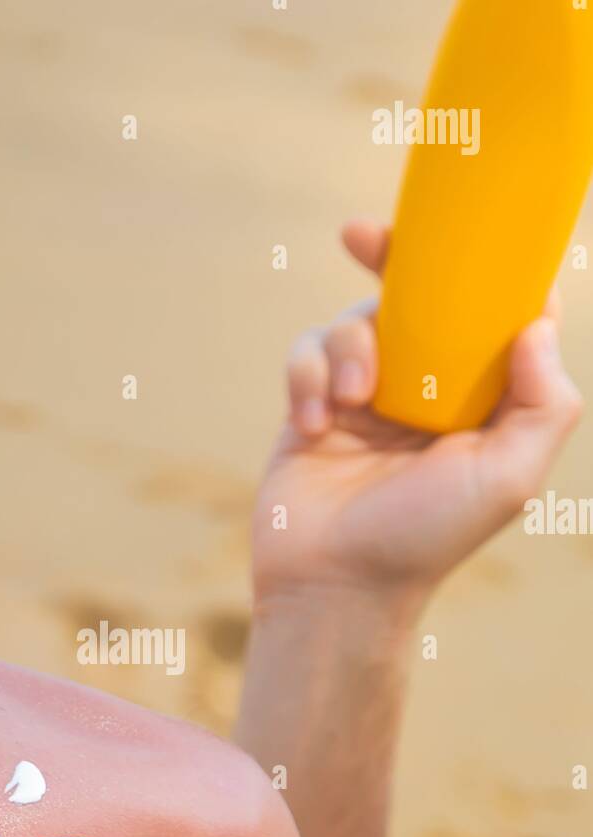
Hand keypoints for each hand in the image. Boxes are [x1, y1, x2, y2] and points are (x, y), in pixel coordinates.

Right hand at [252, 221, 583, 609]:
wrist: (336, 587)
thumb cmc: (427, 539)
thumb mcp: (508, 478)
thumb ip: (543, 404)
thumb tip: (536, 327)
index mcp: (479, 400)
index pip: (493, 317)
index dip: (491, 271)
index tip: (479, 235)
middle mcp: (426, 390)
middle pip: (418, 297)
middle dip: (395, 257)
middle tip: (366, 235)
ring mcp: (366, 396)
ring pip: (355, 322)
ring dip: (349, 348)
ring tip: (352, 400)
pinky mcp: (313, 407)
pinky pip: (306, 355)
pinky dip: (307, 378)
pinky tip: (313, 426)